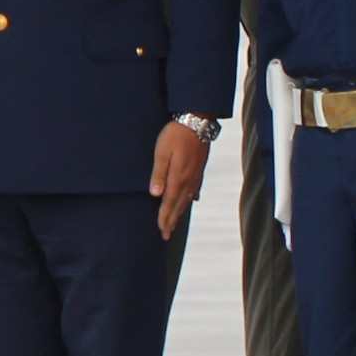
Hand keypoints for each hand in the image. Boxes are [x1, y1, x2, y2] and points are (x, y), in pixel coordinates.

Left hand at [152, 118, 211, 240]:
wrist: (198, 120)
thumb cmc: (176, 134)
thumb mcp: (162, 151)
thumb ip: (158, 173)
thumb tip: (155, 194)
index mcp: (178, 177)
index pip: (169, 203)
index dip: (164, 218)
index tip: (161, 231)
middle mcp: (188, 180)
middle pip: (179, 205)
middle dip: (172, 221)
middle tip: (166, 235)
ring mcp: (196, 174)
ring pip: (188, 199)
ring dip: (181, 212)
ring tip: (176, 222)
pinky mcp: (200, 168)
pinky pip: (195, 188)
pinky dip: (192, 198)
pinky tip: (192, 201)